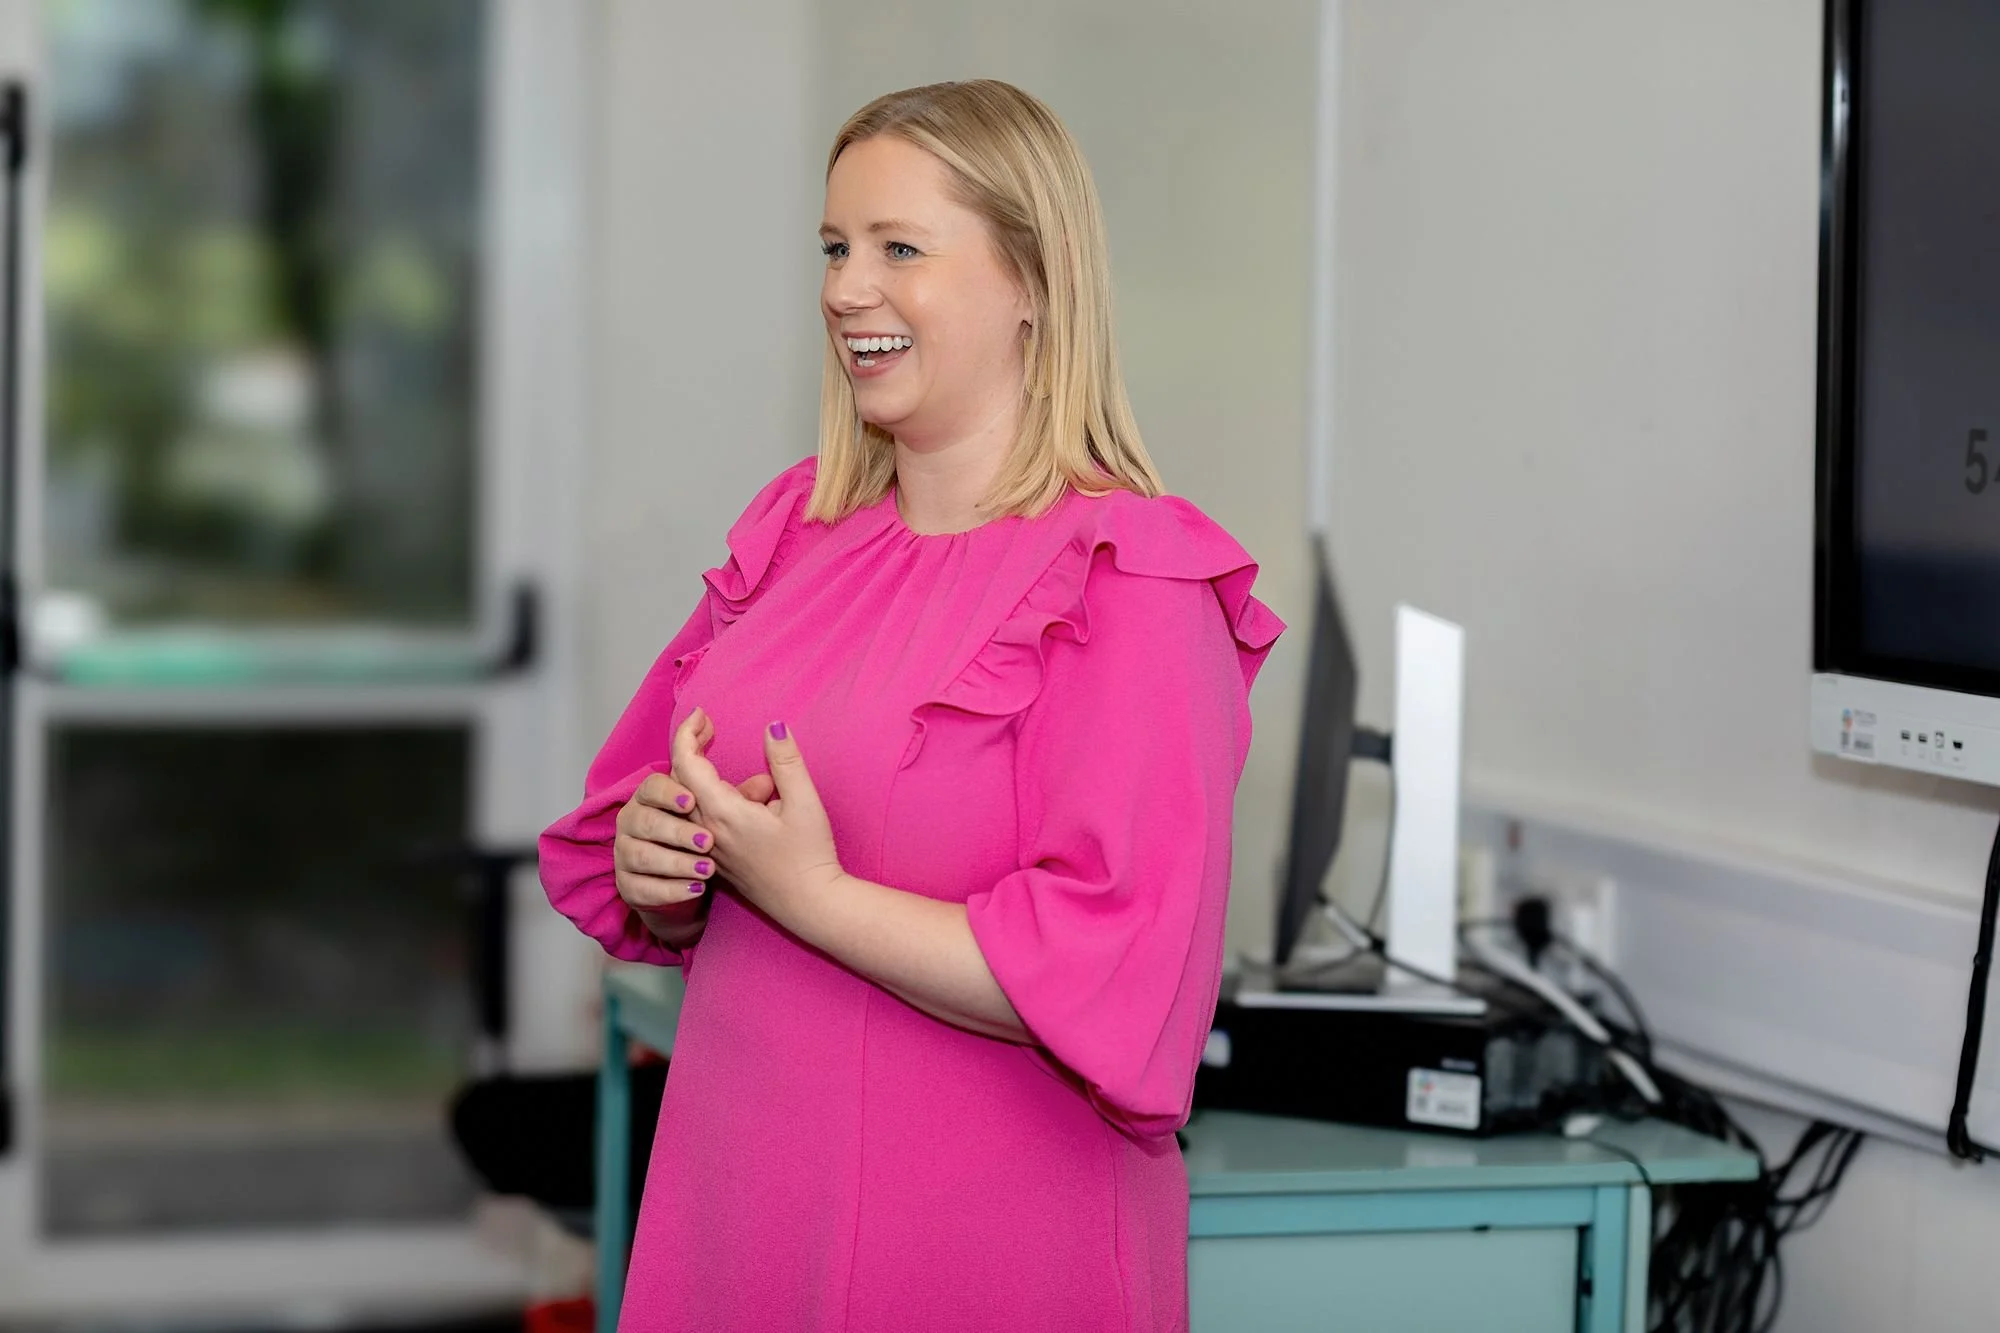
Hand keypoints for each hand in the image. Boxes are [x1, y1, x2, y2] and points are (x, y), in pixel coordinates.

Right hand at [614, 768, 775, 924]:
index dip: (668, 792)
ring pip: (640, 855)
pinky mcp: (628, 886)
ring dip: (675, 862)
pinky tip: (696, 889)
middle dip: (676, 831)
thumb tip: (765, 782)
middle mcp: (632, 821)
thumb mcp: (725, 816)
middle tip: (708, 842)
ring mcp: (625, 855)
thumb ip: (741, 798)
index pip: (651, 786)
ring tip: (708, 870)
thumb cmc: (703, 840)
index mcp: (652, 797)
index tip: (692, 801)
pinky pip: (641, 888)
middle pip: (643, 819)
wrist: (685, 885)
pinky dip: (669, 890)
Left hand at [670, 707, 845, 919]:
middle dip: (692, 748)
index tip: (702, 714)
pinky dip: (720, 800)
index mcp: (722, 813)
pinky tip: (760, 807)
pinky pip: (703, 819)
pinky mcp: (716, 858)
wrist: (809, 905)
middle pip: (680, 779)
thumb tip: (774, 726)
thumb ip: (785, 761)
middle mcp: (706, 831)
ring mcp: (708, 847)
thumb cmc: (809, 856)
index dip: (687, 733)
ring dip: (712, 779)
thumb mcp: (804, 803)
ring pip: (692, 800)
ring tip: (765, 786)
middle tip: (711, 728)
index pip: (686, 763)